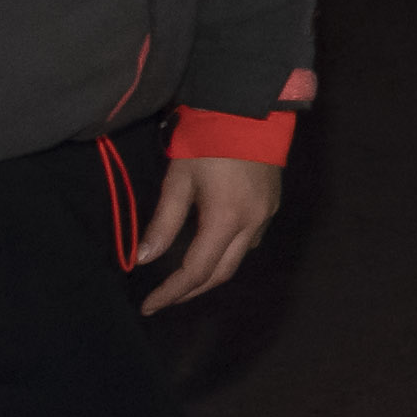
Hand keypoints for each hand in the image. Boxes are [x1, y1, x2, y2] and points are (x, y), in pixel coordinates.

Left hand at [129, 153, 279, 312]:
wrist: (251, 110)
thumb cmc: (208, 141)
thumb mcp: (179, 180)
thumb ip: (164, 222)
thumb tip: (144, 259)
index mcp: (226, 219)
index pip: (196, 271)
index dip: (171, 292)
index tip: (149, 306)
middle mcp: (252, 225)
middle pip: (221, 274)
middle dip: (191, 291)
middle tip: (164, 299)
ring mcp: (266, 215)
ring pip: (238, 259)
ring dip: (210, 274)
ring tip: (183, 278)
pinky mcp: (271, 205)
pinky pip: (249, 242)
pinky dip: (227, 254)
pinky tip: (211, 248)